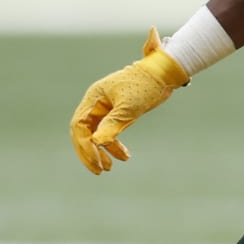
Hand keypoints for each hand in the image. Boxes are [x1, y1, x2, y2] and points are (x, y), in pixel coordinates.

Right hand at [68, 29, 190, 173]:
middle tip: (101, 170)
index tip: (96, 161)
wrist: (163, 73)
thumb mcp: (130, 107)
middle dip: (90, 152)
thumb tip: (98, 142)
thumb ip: (113, 124)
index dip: (84, 146)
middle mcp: (96, 102)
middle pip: (84, 132)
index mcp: (94, 97)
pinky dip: (113, 145)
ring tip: (109, 168)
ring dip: (101, 151)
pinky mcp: (116, 112)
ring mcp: (105, 108)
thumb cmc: (147, 85)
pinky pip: (108, 132)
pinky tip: (124, 156)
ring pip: (95, 133)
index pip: (79, 125)